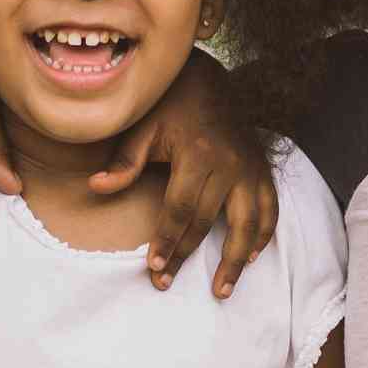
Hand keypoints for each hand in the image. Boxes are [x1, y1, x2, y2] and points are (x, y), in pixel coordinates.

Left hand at [90, 52, 277, 297]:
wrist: (209, 78)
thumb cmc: (170, 104)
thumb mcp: (143, 126)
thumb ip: (125, 161)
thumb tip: (96, 187)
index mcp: (198, 153)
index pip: (180, 208)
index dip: (167, 239)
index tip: (154, 266)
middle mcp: (229, 164)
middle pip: (208, 221)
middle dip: (187, 255)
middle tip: (165, 282)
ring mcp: (250, 168)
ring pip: (249, 223)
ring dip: (236, 260)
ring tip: (222, 289)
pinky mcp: (261, 169)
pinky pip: (271, 209)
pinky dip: (264, 235)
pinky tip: (251, 257)